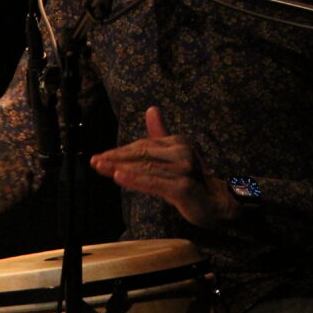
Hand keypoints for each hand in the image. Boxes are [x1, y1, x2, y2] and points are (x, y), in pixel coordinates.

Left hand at [89, 106, 238, 227]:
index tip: (101, 155)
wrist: (218, 203)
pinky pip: (153, 182)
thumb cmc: (192, 180)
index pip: (143, 144)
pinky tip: (118, 177)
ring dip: (119, 167)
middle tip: (94, 161)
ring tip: (100, 167)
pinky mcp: (183, 187)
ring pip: (145, 167)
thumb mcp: (174, 156)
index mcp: (177, 141)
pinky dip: (134, 178)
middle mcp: (181, 151)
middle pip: (141, 153)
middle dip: (115, 157)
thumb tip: (151, 109)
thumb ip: (159, 135)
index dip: (120, 150)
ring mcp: (183, 168)